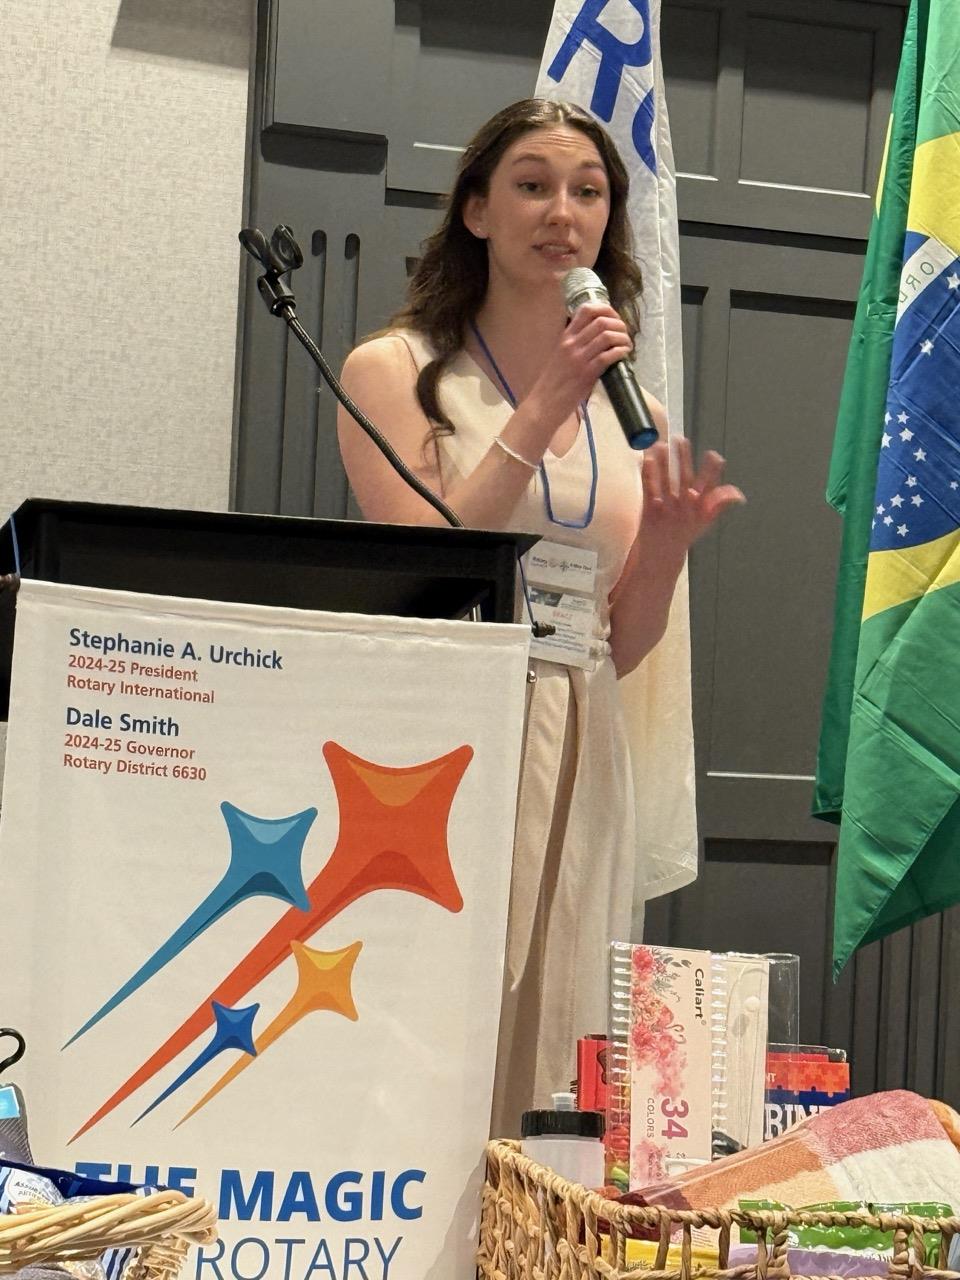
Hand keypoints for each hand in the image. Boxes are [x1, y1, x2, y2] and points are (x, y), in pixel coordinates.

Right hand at [525, 303, 632, 430]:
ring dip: (622, 338)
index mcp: (565, 337)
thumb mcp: (561, 356)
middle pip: (601, 321)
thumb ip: (575, 345)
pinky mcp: (586, 374)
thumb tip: (598, 338)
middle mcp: (571, 344)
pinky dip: (621, 352)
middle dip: (619, 324)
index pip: (586, 310)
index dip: (606, 309)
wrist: (543, 404)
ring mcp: (579, 358)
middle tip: (624, 334)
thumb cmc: (552, 383)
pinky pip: (608, 356)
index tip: (615, 318)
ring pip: (607, 336)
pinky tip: (624, 355)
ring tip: (627, 345)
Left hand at [638, 437, 744, 562]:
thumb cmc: (685, 533)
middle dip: (684, 459)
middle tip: (681, 440)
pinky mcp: (650, 511)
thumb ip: (719, 504)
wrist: (662, 556)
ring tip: (662, 444)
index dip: (712, 471)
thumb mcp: (706, 521)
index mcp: (701, 509)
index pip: (710, 486)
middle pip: (685, 479)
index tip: (713, 455)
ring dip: (664, 462)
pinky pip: (649, 489)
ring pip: (666, 481)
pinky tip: (646, 459)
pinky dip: (648, 474)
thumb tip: (738, 494)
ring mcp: (666, 509)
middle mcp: (685, 508)